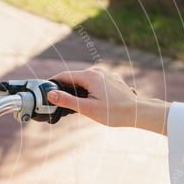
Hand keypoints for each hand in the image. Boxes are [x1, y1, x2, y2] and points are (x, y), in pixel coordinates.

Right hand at [48, 66, 169, 134]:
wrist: (138, 112)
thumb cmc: (114, 112)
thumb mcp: (87, 108)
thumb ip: (67, 100)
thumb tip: (51, 94)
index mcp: (89, 76)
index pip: (64, 76)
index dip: (53, 83)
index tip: (45, 91)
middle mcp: (97, 71)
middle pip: (74, 78)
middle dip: (65, 89)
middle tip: (58, 103)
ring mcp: (105, 74)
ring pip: (84, 81)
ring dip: (77, 91)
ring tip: (76, 106)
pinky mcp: (111, 80)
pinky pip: (94, 83)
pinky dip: (88, 90)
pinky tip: (90, 103)